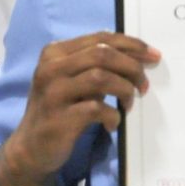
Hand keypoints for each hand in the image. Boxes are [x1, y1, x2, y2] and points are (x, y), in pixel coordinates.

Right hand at [5, 32, 158, 180]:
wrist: (32, 147)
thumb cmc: (59, 110)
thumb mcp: (72, 81)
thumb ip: (95, 66)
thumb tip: (137, 57)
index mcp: (55, 52)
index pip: (100, 38)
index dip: (131, 45)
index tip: (152, 55)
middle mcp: (51, 68)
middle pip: (102, 54)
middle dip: (131, 67)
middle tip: (144, 85)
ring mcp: (53, 92)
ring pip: (101, 77)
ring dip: (124, 90)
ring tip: (128, 104)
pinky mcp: (59, 118)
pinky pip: (96, 109)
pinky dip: (112, 115)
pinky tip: (113, 123)